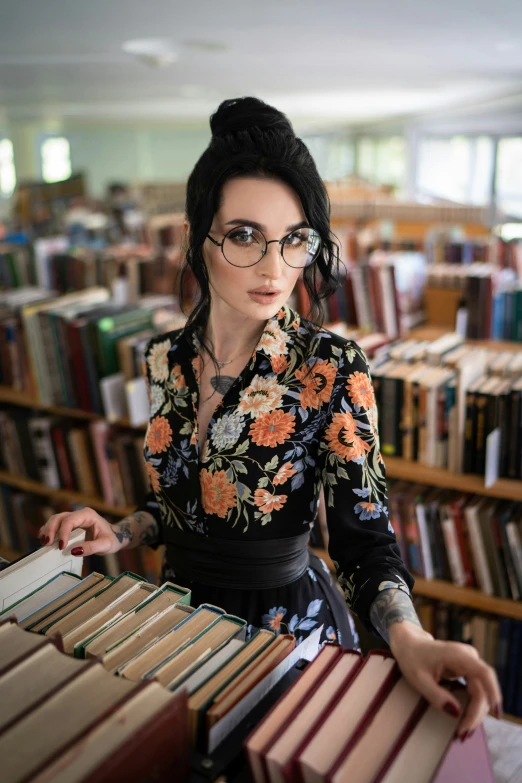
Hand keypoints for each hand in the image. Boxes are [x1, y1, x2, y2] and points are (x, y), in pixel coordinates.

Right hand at [38, 507, 123, 556]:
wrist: (114, 537)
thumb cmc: (111, 540)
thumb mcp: (106, 545)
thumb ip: (91, 547)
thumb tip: (73, 551)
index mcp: (88, 515)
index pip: (70, 520)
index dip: (63, 532)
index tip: (61, 547)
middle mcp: (79, 514)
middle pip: (59, 517)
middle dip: (51, 529)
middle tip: (46, 543)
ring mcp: (74, 518)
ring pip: (56, 520)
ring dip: (48, 530)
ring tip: (44, 542)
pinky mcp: (70, 525)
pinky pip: (56, 525)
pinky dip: (49, 531)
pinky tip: (44, 539)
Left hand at [389, 622, 501, 738]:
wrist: (409, 645)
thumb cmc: (412, 659)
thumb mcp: (418, 679)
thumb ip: (436, 695)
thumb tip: (457, 713)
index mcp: (458, 655)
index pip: (483, 673)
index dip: (493, 692)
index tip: (495, 714)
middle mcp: (469, 658)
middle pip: (483, 689)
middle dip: (476, 713)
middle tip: (462, 733)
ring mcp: (470, 664)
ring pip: (482, 693)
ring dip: (475, 713)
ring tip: (462, 732)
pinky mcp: (468, 671)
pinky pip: (476, 691)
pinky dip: (472, 707)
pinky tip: (465, 722)